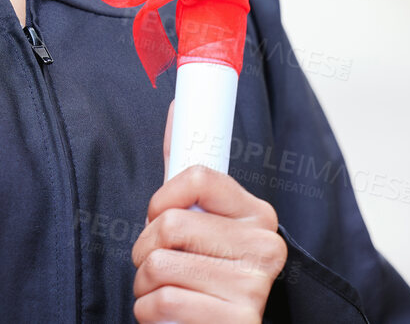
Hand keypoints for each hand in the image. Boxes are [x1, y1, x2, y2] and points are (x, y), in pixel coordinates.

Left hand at [129, 101, 286, 322]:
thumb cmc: (203, 272)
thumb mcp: (199, 220)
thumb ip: (186, 173)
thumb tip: (175, 107)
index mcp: (258, 214)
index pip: (197, 175)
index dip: (161, 198)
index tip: (158, 215)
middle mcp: (266, 247)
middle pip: (169, 225)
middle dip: (144, 249)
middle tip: (157, 264)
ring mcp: (255, 287)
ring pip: (159, 266)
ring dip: (144, 284)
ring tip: (164, 290)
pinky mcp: (239, 322)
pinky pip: (164, 302)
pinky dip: (149, 312)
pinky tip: (167, 315)